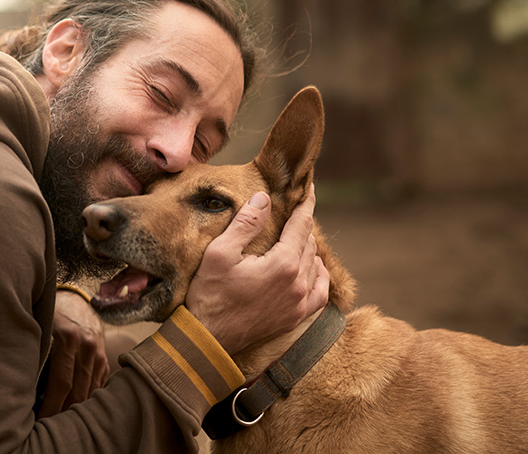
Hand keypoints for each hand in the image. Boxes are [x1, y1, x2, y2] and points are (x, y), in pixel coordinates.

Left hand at [36, 290, 109, 417]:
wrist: (74, 297)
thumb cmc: (49, 313)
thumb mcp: (38, 327)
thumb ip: (35, 353)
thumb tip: (20, 389)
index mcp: (68, 338)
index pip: (61, 383)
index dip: (51, 407)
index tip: (38, 422)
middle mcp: (88, 346)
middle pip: (78, 392)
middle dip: (63, 413)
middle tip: (49, 428)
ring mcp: (99, 352)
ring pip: (89, 391)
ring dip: (75, 409)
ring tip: (60, 422)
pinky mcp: (105, 358)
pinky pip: (98, 385)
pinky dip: (87, 398)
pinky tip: (74, 408)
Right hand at [185, 185, 329, 355]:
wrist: (208, 339)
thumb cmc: (209, 295)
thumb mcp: (220, 252)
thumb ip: (246, 223)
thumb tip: (265, 198)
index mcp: (283, 264)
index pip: (301, 225)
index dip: (305, 204)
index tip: (309, 188)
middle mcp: (298, 284)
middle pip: (309, 243)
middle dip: (302, 225)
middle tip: (294, 211)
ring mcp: (299, 304)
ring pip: (315, 265)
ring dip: (307, 248)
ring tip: (295, 237)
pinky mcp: (295, 318)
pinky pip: (320, 293)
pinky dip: (318, 276)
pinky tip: (310, 268)